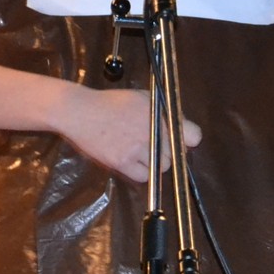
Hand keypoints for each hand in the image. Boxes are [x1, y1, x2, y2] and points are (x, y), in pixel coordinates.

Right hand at [56, 87, 200, 182]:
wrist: (80, 112)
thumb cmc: (110, 103)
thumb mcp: (142, 97)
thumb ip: (163, 111)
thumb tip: (180, 124)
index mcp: (159, 115)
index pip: (193, 135)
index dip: (187, 139)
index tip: (181, 139)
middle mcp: (152, 133)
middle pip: (176, 154)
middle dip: (169, 151)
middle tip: (154, 146)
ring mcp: (137, 149)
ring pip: (161, 167)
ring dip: (155, 163)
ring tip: (141, 153)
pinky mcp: (123, 162)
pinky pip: (143, 177)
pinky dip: (141, 172)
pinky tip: (132, 161)